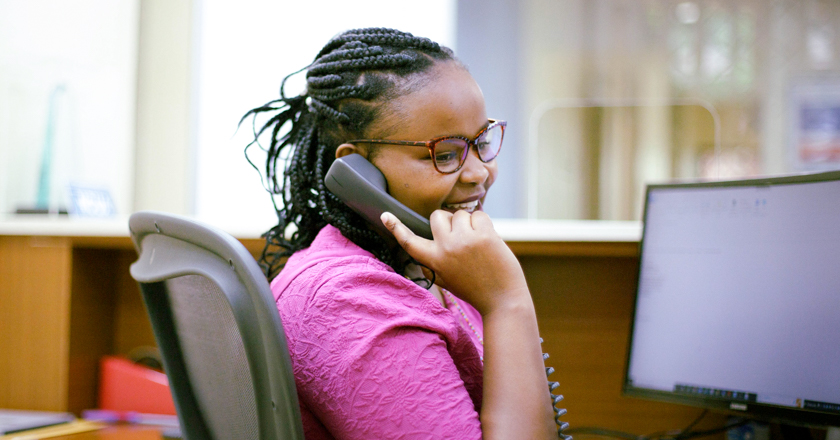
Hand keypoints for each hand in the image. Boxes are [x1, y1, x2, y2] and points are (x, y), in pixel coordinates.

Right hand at [381, 210, 529, 314]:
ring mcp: (466, 240)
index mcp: (435, 261)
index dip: (396, 228)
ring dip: (469, 224)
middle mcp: (447, 248)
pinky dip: (484, 224)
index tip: (385, 215)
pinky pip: (479, 214)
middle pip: (437, 216)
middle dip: (447, 220)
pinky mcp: (485, 235)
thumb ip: (434, 262)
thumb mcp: (446, 280)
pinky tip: (489, 240)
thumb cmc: (475, 289)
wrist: (503, 300)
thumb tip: (428, 242)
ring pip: (460, 214)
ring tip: (477, 243)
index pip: (410, 241)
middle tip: (460, 235)